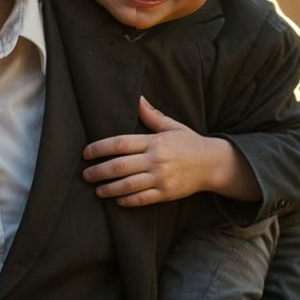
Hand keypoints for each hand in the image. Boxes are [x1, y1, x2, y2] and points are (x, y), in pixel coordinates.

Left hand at [82, 96, 219, 204]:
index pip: (120, 144)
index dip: (99, 148)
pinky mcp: (166, 193)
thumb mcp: (172, 126)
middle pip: (119, 166)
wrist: (213, 164)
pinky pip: (142, 199)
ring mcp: (161, 178)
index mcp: (154, 141)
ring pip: (128, 185)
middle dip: (98, 171)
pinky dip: (127, 200)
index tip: (86, 153)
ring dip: (108, 188)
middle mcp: (156, 159)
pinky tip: (117, 199)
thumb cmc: (189, 143)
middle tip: (85, 175)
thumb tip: (137, 98)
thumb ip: (152, 115)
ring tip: (97, 189)